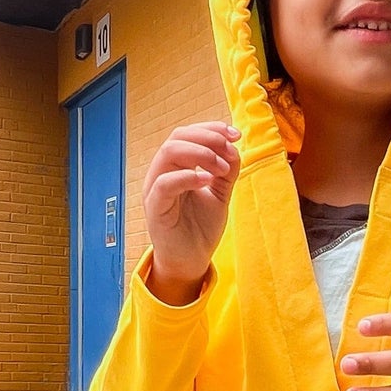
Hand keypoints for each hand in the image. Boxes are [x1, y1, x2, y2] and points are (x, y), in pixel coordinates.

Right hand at [142, 122, 239, 303]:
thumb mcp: (219, 194)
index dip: (211, 129)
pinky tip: (207, 180)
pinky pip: (164, 183)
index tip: (235, 135)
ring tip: (222, 168)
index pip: (187, 134)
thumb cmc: (200, 228)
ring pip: (168, 153)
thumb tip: (234, 147)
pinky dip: (187, 176)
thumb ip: (226, 172)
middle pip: (177, 137)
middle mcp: (162, 173)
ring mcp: (155, 189)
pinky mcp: (154, 208)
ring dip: (200, 154)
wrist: (191, 261)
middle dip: (207, 138)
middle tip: (230, 149)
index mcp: (175, 167)